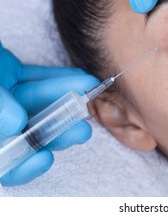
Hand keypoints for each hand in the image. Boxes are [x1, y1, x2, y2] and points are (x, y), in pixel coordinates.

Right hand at [0, 43, 98, 185]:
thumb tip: (16, 123)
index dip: (20, 167)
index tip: (44, 158)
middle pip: (23, 133)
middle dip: (54, 131)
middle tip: (81, 130)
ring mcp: (1, 95)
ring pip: (34, 103)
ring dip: (62, 99)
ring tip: (87, 93)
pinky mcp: (10, 73)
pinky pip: (36, 78)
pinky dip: (57, 78)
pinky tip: (80, 77)